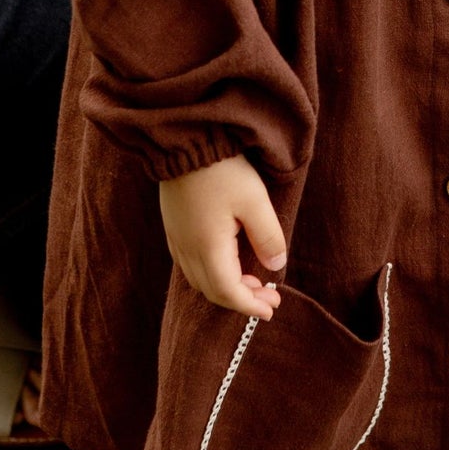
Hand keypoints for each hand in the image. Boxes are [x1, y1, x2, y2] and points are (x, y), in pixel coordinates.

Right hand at [159, 152, 287, 319]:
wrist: (185, 140)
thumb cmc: (222, 169)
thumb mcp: (255, 201)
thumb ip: (267, 236)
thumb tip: (275, 266)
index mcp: (207, 247)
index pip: (227, 291)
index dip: (250, 305)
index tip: (271, 309)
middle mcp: (187, 248)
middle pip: (212, 290)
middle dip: (241, 299)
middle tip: (268, 297)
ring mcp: (177, 237)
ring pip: (199, 279)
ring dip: (226, 286)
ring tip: (253, 280)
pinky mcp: (173, 225)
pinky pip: (189, 263)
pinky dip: (212, 272)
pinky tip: (228, 260)